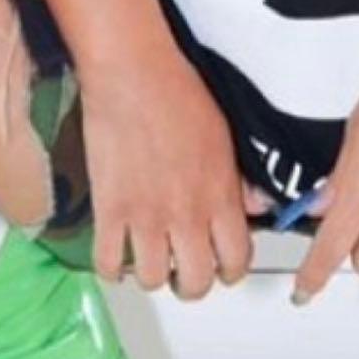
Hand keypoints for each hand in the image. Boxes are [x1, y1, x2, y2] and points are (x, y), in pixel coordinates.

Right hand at [81, 52, 270, 299]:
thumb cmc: (179, 95)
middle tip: (184, 276)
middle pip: (196, 282)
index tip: (221, 269)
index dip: (229, 273)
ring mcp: (147, 217)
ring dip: (152, 277)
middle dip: (191, 286)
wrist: (134, 72)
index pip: (236, 262)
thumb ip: (238, 185)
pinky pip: (109, 262)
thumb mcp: (227, 141)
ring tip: (148, 264)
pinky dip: (111, 270)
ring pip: (153, 280)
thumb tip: (249, 210)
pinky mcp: (110, 210)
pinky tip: (115, 260)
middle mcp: (187, 216)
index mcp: (220, 200)